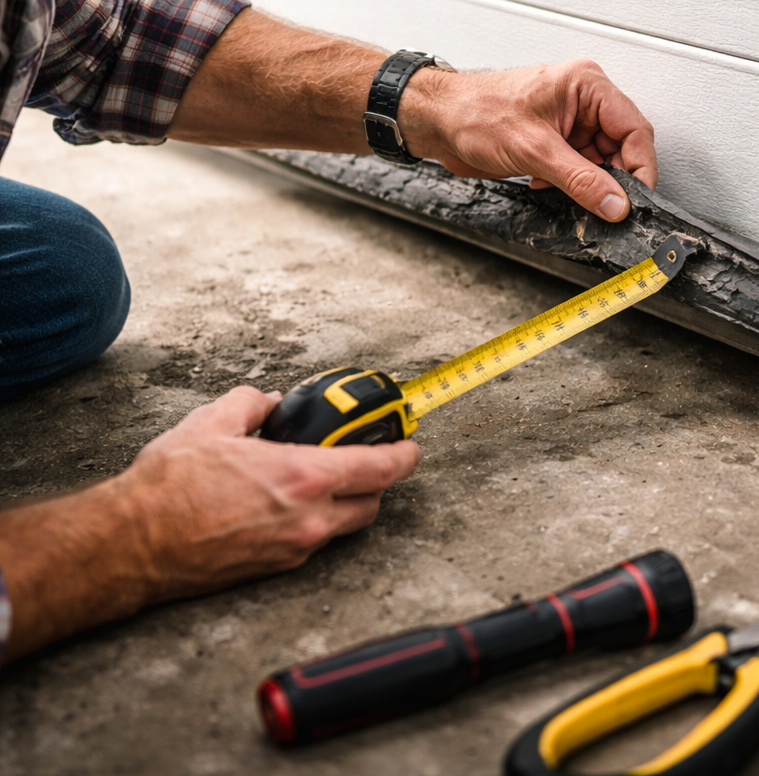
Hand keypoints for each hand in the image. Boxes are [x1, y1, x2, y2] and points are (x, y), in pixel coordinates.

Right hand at [0, 386, 419, 661]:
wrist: (133, 544)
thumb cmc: (171, 486)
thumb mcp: (215, 421)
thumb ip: (253, 404)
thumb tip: (269, 402)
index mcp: (303, 478)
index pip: (380, 470)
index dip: (405, 455)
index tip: (412, 445)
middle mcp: (309, 519)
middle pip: (372, 505)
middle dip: (378, 482)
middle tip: (368, 460)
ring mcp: (293, 549)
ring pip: (343, 527)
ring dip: (346, 504)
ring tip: (322, 480)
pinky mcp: (274, 569)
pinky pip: (312, 542)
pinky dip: (314, 521)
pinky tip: (286, 503)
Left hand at [400, 59, 656, 221]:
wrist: (437, 122)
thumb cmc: (474, 113)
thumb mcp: (534, 150)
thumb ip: (581, 180)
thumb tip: (615, 203)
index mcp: (586, 85)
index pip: (633, 128)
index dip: (640, 166)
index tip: (637, 198)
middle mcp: (582, 100)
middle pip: (621, 147)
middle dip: (613, 178)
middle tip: (607, 205)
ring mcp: (569, 121)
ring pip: (600, 161)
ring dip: (588, 183)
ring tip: (567, 192)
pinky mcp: (554, 140)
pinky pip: (578, 168)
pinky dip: (569, 183)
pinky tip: (545, 184)